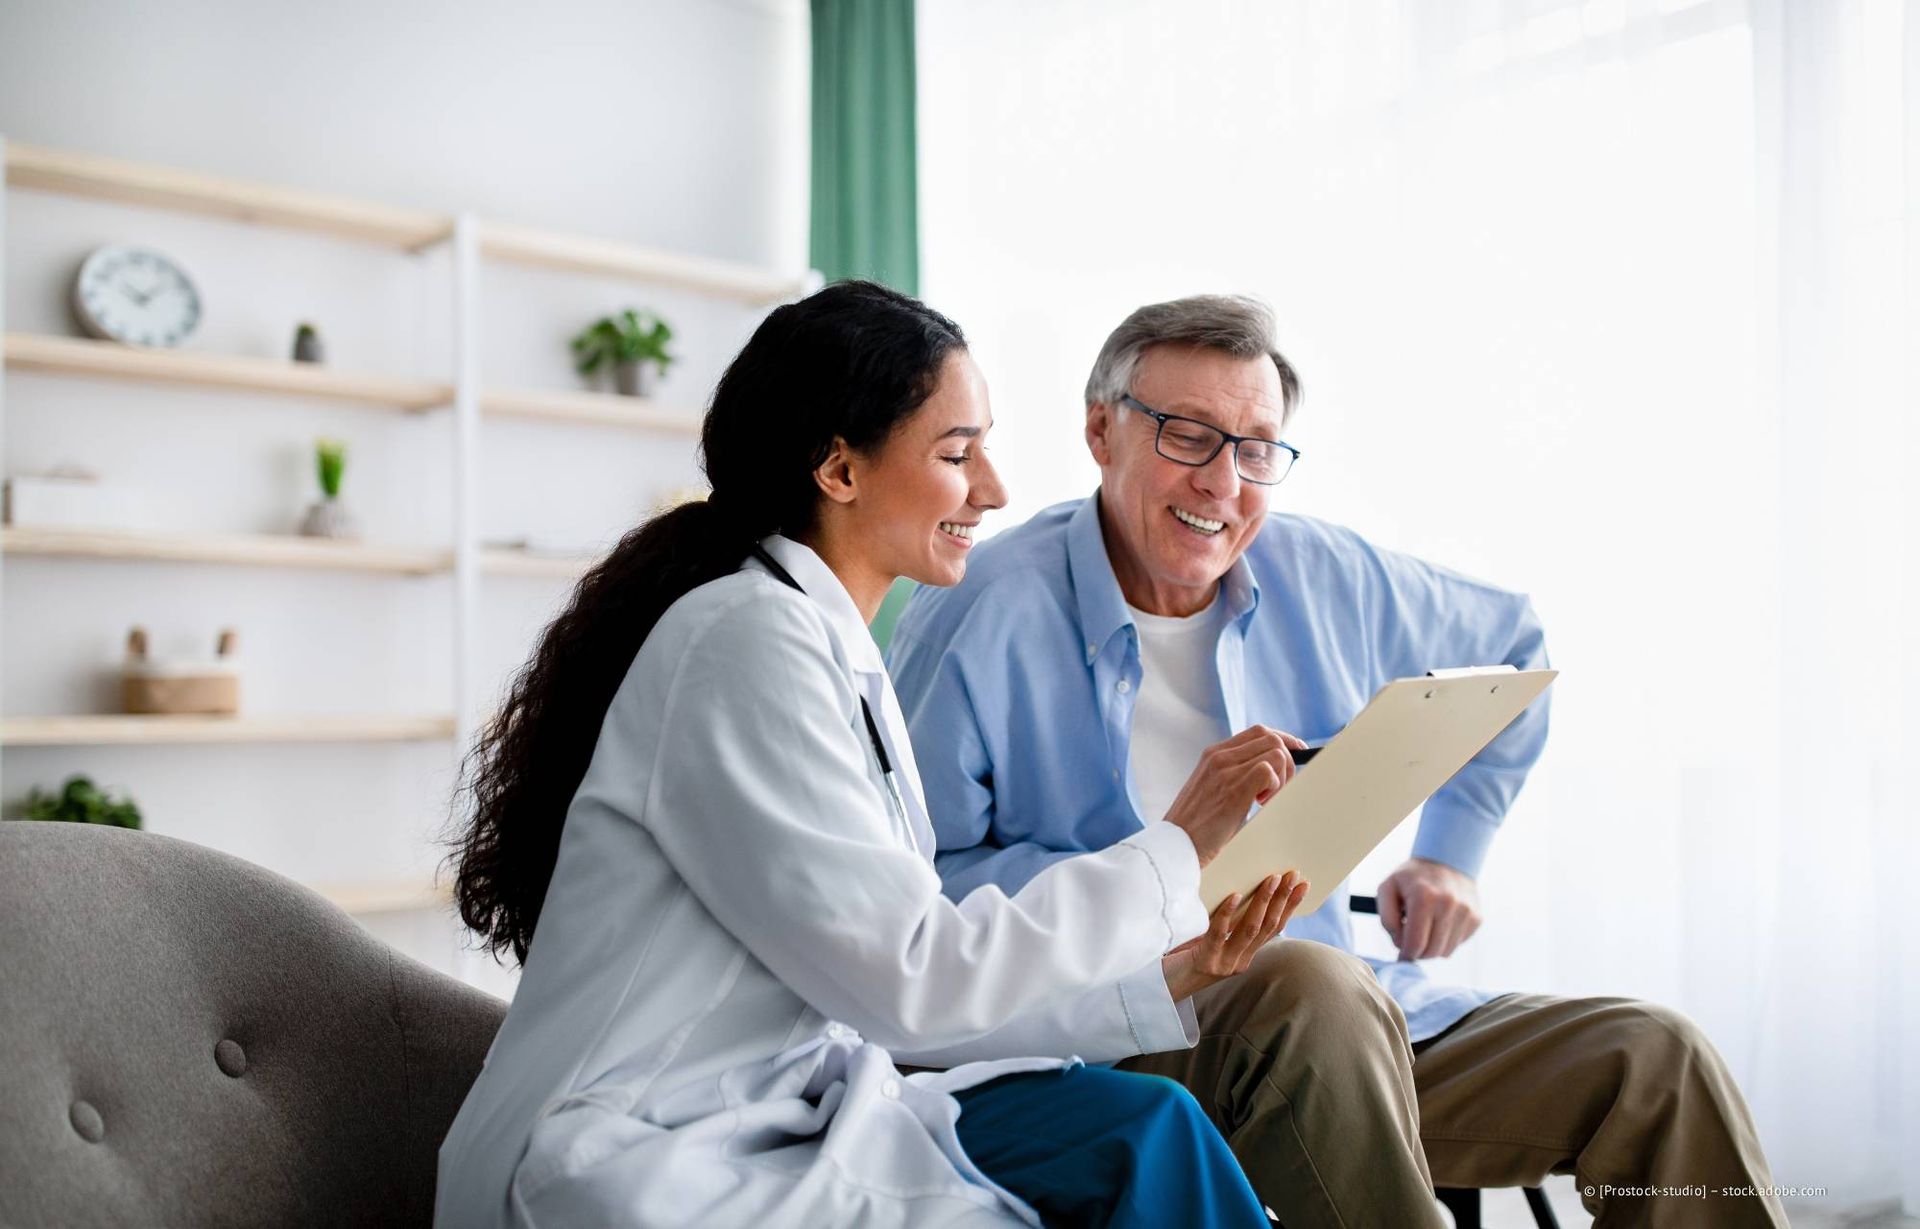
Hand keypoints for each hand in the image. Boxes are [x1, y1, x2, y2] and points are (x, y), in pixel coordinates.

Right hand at [1161, 725, 1307, 866]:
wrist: (1175, 844)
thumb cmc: (1196, 825)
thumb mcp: (1210, 789)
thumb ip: (1232, 775)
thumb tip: (1268, 774)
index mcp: (1213, 754)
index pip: (1259, 732)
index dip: (1284, 740)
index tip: (1296, 754)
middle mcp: (1219, 756)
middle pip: (1271, 738)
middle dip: (1287, 762)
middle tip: (1278, 790)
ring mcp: (1225, 770)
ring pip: (1275, 752)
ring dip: (1282, 777)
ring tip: (1266, 800)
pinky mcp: (1233, 789)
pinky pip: (1268, 771)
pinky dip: (1275, 787)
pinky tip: (1261, 805)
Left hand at [1162, 871, 1308, 1000]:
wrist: (1165, 987)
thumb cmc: (1185, 956)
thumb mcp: (1213, 940)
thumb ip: (1229, 923)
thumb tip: (1242, 886)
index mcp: (1246, 955)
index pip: (1275, 928)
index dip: (1290, 906)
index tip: (1303, 885)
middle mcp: (1240, 961)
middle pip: (1268, 926)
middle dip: (1282, 899)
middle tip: (1292, 875)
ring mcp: (1224, 963)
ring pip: (1250, 929)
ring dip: (1263, 902)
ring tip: (1271, 879)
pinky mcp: (1205, 962)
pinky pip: (1219, 934)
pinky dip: (1228, 913)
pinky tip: (1234, 895)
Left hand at [1375, 857, 1480, 960]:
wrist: (1446, 860)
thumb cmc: (1411, 878)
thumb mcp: (1387, 888)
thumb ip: (1387, 918)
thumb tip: (1400, 943)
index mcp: (1424, 898)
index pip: (1416, 944)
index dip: (1405, 955)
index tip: (1401, 956)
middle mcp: (1449, 905)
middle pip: (1432, 951)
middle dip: (1418, 953)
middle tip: (1411, 941)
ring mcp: (1466, 912)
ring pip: (1446, 952)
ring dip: (1432, 948)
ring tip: (1425, 929)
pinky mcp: (1477, 917)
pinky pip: (1458, 944)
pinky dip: (1446, 940)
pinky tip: (1439, 924)